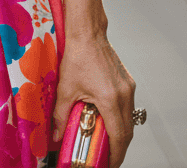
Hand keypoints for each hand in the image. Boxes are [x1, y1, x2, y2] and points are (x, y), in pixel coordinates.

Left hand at [52, 32, 135, 167]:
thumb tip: (57, 135)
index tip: (108, 164)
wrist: (87, 32)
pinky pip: (127, 106)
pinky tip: (107, 119)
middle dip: (118, 148)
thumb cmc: (77, 55)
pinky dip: (120, 117)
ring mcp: (128, 87)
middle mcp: (124, 94)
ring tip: (106, 142)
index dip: (115, 154)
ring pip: (129, 119)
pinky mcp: (127, 81)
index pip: (119, 136)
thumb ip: (61, 115)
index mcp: (110, 99)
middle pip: (127, 131)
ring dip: (120, 133)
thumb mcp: (66, 88)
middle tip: (106, 158)